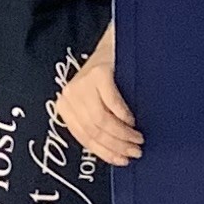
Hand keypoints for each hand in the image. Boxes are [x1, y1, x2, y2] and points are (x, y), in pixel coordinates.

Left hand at [55, 37, 141, 162]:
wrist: (116, 43)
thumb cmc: (111, 77)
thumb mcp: (97, 103)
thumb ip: (98, 124)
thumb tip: (115, 153)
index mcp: (66, 106)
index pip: (84, 137)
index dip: (105, 153)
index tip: (123, 161)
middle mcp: (69, 95)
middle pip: (93, 130)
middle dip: (117, 146)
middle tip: (135, 151)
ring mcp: (82, 84)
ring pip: (101, 121)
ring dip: (122, 135)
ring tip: (137, 140)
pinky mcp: (98, 74)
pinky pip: (111, 103)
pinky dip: (123, 116)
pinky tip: (133, 122)